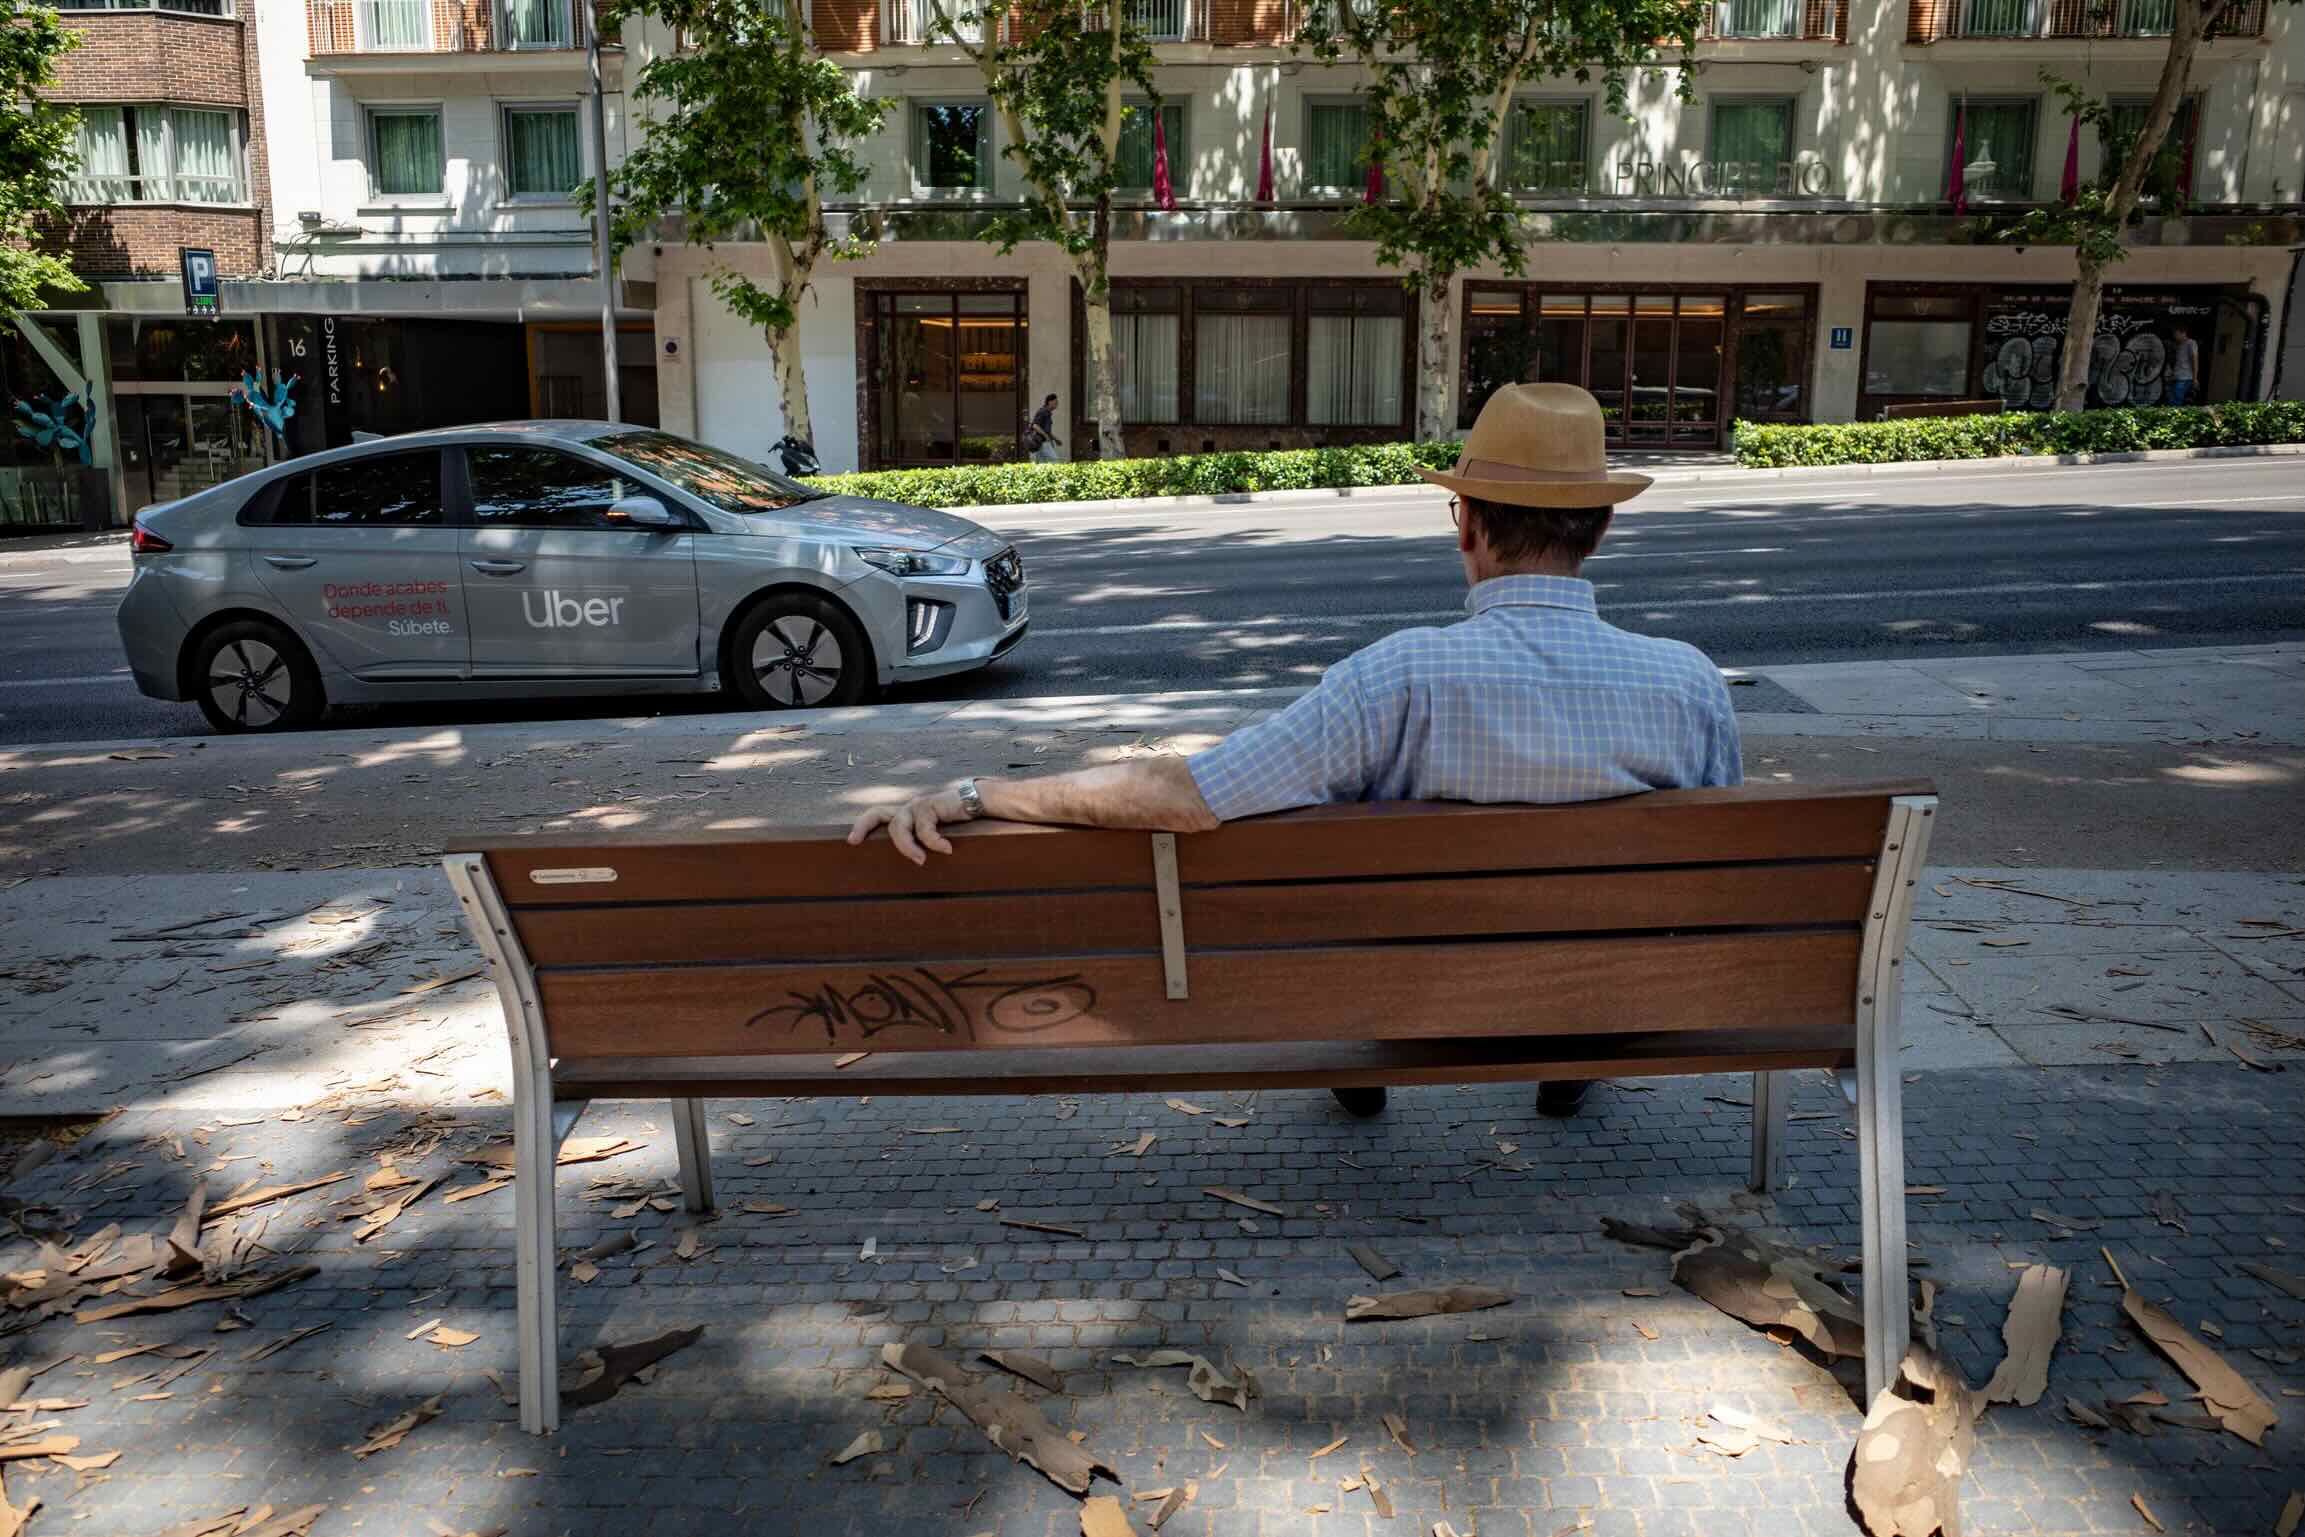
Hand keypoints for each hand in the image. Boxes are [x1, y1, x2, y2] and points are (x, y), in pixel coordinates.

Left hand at [846, 788, 968, 865]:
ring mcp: (918, 806)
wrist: (978, 802)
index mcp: (907, 816)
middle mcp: (908, 809)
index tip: (851, 842)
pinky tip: (947, 849)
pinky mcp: (930, 805)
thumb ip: (922, 845)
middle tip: (854, 842)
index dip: (863, 826)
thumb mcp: (936, 835)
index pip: (878, 816)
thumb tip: (915, 869)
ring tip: (921, 861)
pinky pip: (925, 830)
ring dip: (907, 848)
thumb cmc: (958, 823)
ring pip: (899, 828)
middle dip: (862, 826)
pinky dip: (935, 843)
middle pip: (877, 813)